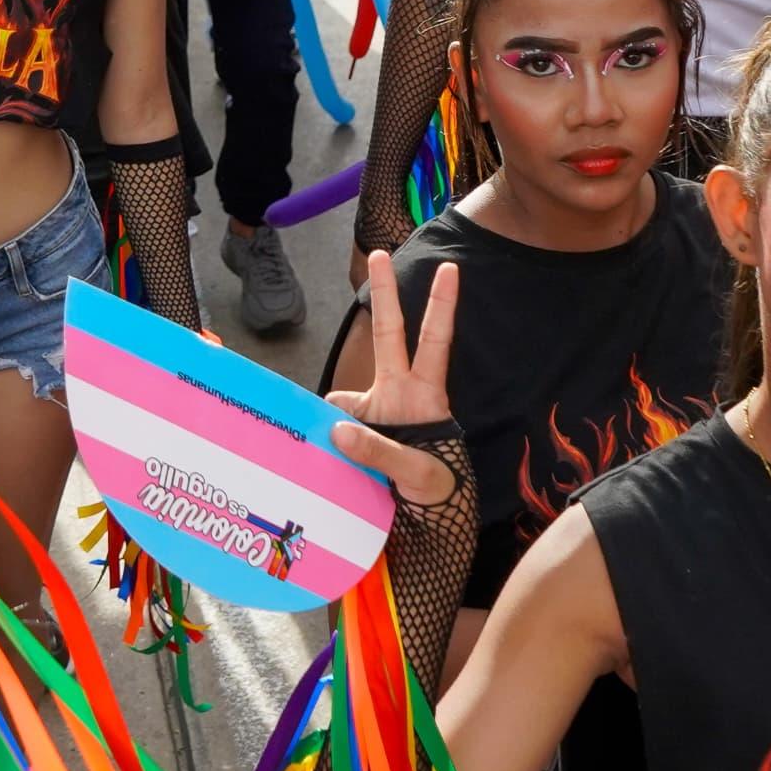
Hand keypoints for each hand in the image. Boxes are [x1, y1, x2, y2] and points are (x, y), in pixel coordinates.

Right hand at [325, 252, 457, 505]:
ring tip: (339, 462)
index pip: (433, 343)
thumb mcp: (418, 473)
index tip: (450, 270)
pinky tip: (320, 466)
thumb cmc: (436, 487)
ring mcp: (375, 411)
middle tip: (378, 251)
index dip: (441, 308)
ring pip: (344, 398)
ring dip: (332, 419)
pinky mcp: (356, 432)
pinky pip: (330, 427)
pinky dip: (323, 441)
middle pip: (388, 333)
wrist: (430, 519)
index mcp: (421, 395)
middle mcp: (396, 393)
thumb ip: (381, 453)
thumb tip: (338, 430)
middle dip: (383, 293)